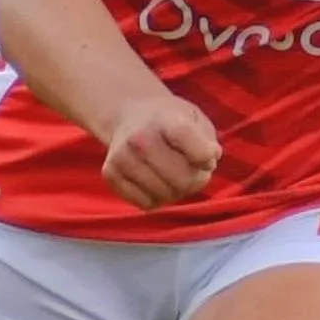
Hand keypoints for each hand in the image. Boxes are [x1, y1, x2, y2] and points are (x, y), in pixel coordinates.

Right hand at [102, 90, 220, 209]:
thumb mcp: (194, 119)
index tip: (206, 154)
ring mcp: (122, 158)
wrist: (130, 115)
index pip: (198, 151)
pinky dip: (156, 198)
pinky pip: (146, 204)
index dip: (207, 158)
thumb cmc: (169, 121)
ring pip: (165, 196)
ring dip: (175, 192)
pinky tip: (155, 181)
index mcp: (166, 121)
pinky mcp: (110, 175)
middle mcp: (140, 139)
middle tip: (191, 170)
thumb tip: (209, 161)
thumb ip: (207, 140)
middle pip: (183, 180)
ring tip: (172, 175)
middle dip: (194, 180)